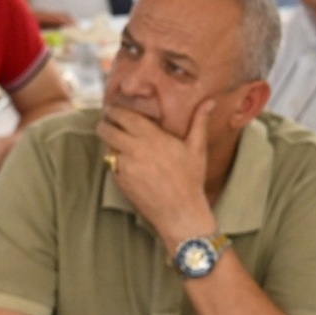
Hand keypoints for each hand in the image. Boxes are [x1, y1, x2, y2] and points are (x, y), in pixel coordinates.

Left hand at [94, 100, 214, 236]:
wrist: (180, 212)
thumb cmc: (190, 180)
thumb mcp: (197, 149)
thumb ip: (199, 122)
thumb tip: (210, 102)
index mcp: (152, 137)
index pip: (124, 116)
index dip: (114, 110)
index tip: (113, 108)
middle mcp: (135, 149)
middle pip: (106, 129)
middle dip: (105, 124)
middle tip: (107, 121)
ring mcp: (125, 166)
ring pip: (106, 147)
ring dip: (108, 142)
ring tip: (115, 140)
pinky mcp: (120, 181)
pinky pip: (110, 165)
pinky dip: (113, 160)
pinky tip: (123, 160)